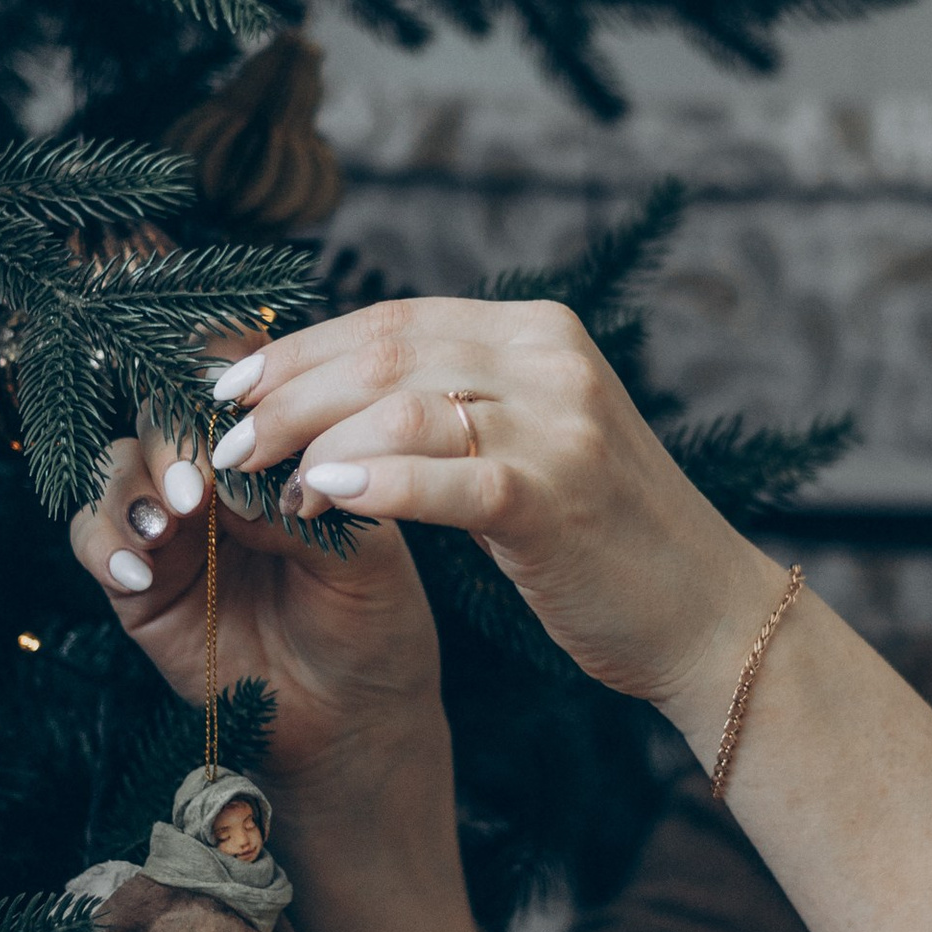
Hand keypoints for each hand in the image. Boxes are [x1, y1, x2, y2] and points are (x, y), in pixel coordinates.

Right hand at [71, 378, 484, 931]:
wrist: (354, 720)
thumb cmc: (373, 626)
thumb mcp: (365, 554)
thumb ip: (310, 502)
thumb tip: (243, 464)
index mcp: (277, 454)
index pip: (231, 390)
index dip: (217, 381)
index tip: (230, 397)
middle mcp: (217, 481)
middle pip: (163, 419)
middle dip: (174, 440)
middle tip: (201, 485)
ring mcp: (171, 530)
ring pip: (117, 470)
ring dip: (134, 486)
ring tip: (170, 522)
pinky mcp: (139, 585)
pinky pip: (93, 541)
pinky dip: (104, 544)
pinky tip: (140, 574)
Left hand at [201, 298, 785, 745]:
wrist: (704, 613)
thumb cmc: (604, 536)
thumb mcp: (536, 439)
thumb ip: (458, 401)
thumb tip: (333, 392)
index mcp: (537, 333)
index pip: (393, 318)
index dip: (300, 347)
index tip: (230, 384)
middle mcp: (549, 361)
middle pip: (385, 351)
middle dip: (289, 391)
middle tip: (227, 436)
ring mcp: (559, 424)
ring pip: (401, 403)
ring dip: (315, 440)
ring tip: (266, 478)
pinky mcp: (556, 495)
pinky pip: (445, 475)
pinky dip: (376, 481)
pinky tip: (323, 496)